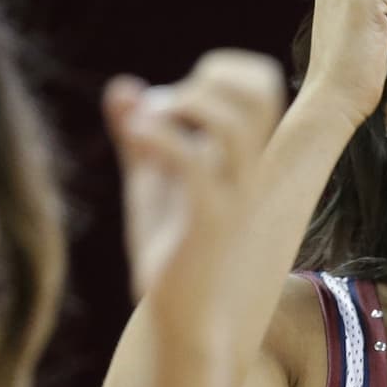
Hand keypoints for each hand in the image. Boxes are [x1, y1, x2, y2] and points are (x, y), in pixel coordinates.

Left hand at [103, 49, 284, 323]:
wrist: (184, 317)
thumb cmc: (173, 252)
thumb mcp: (152, 182)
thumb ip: (140, 134)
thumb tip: (124, 87)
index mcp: (243, 160)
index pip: (263, 86)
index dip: (225, 69)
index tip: (181, 95)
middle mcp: (247, 173)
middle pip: (260, 92)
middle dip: (209, 78)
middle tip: (165, 107)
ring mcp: (232, 197)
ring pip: (233, 124)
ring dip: (184, 104)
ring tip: (146, 126)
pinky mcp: (207, 222)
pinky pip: (193, 163)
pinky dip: (157, 136)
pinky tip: (133, 140)